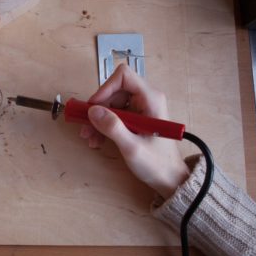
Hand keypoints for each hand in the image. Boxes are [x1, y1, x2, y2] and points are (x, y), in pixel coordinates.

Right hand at [80, 64, 188, 197]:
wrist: (169, 179)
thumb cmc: (157, 164)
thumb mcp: (132, 147)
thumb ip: (113, 128)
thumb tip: (92, 111)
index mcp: (151, 99)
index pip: (124, 76)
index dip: (105, 88)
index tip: (93, 107)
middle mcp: (146, 99)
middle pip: (114, 91)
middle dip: (98, 108)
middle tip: (86, 126)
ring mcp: (140, 108)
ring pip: (111, 104)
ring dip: (98, 119)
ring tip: (90, 138)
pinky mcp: (135, 118)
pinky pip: (114, 114)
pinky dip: (103, 125)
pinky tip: (97, 140)